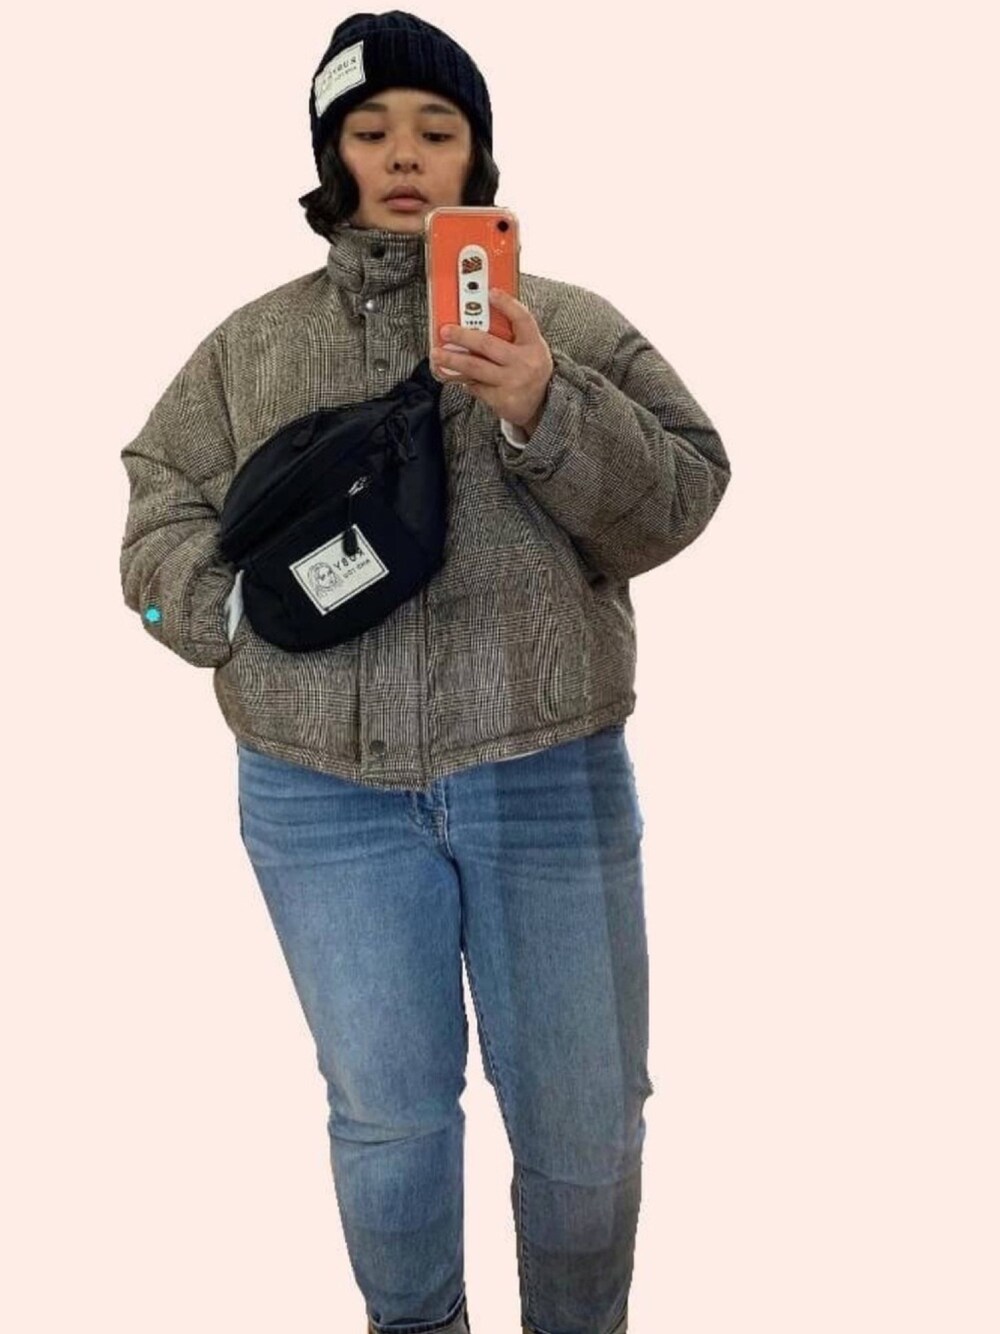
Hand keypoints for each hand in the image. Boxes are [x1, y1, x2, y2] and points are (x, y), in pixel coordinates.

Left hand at [430, 289, 553, 434]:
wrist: (541, 406)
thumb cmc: (529, 370)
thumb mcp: (529, 349)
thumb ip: (511, 334)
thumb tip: (477, 317)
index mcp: (533, 345)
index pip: (523, 319)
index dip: (507, 305)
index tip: (491, 293)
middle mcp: (525, 363)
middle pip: (488, 344)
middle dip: (462, 336)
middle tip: (445, 331)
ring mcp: (512, 382)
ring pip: (475, 367)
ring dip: (452, 360)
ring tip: (437, 354)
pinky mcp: (501, 399)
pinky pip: (476, 386)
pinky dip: (465, 380)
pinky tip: (457, 375)